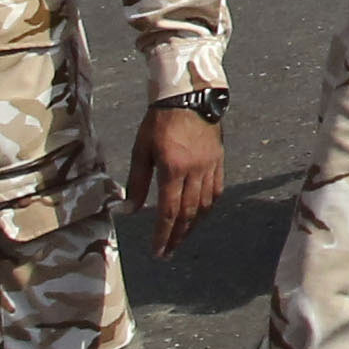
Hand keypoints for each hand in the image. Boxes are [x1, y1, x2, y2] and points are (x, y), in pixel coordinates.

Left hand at [133, 105, 225, 253]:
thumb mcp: (141, 150)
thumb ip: (136, 181)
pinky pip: (216, 190)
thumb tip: (129, 209)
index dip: (163, 235)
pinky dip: (208, 207)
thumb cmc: (159, 121)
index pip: (169, 211)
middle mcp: (195, 171)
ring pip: (205, 205)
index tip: (157, 251)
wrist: (189, 96)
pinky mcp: (219, 160)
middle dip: (177, 236)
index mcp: (173, 169)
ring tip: (182, 237)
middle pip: (188, 213)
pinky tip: (200, 214)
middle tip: (168, 252)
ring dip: (193, 225)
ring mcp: (210, 166)